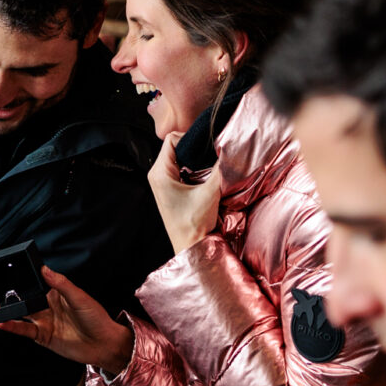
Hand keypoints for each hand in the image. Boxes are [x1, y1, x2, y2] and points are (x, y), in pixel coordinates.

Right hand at [0, 266, 133, 372]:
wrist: (103, 345)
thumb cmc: (96, 318)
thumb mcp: (79, 298)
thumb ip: (61, 284)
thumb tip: (44, 269)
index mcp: (56, 293)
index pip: (36, 283)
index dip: (23, 278)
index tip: (10, 271)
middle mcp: (48, 306)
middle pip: (25, 298)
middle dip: (10, 293)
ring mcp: (44, 321)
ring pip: (21, 313)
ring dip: (8, 309)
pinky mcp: (42, 336)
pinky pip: (24, 329)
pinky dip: (12, 326)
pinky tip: (2, 322)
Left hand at [148, 133, 222, 253]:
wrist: (190, 247)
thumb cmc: (194, 224)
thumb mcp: (210, 192)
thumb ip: (220, 168)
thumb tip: (229, 149)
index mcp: (160, 173)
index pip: (172, 139)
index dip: (190, 138)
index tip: (206, 145)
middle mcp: (156, 175)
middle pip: (174, 146)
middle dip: (193, 148)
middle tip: (210, 154)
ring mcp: (161, 182)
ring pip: (177, 157)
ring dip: (194, 159)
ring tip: (208, 165)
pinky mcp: (168, 188)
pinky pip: (179, 168)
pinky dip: (192, 168)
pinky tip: (204, 175)